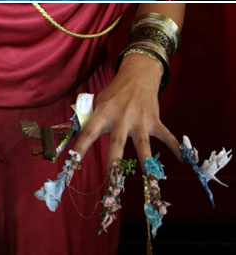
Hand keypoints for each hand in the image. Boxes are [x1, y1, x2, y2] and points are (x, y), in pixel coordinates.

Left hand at [72, 53, 180, 171]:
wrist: (137, 75)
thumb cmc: (114, 93)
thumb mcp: (99, 101)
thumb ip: (92, 118)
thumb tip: (79, 135)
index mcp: (103, 113)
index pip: (88, 132)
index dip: (80, 148)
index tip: (72, 164)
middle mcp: (120, 118)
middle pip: (116, 142)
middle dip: (115, 161)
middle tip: (112, 180)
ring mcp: (139, 120)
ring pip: (142, 144)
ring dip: (146, 161)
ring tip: (151, 180)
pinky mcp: (154, 120)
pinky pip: (166, 136)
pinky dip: (175, 147)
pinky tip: (183, 159)